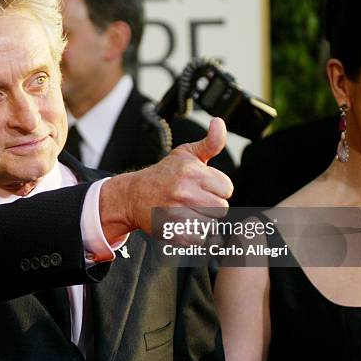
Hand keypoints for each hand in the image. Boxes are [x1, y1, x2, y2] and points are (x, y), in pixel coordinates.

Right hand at [100, 118, 233, 239]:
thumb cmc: (164, 174)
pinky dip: (193, 234)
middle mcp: (185, 192)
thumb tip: (219, 122)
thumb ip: (211, 142)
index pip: (227, 189)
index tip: (203, 186)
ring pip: (211, 224)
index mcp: (192, 172)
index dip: (217, 188)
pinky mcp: (172, 232)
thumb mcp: (186, 153)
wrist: (133, 195)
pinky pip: (198, 238)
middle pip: (222, 208)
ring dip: (202, 220)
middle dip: (211, 204)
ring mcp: (178, 214)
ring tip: (187, 210)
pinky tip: (182, 223)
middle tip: (195, 199)